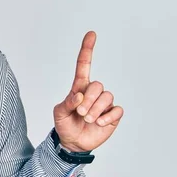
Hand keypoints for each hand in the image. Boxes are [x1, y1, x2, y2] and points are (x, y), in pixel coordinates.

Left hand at [53, 31, 123, 151]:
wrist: (73, 142)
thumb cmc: (64, 124)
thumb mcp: (59, 113)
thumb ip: (67, 103)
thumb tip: (79, 96)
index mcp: (79, 88)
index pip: (84, 66)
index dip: (87, 50)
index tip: (91, 34)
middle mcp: (93, 93)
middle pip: (98, 85)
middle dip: (89, 100)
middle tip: (80, 112)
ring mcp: (104, 104)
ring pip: (107, 97)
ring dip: (96, 110)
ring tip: (88, 120)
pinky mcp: (112, 115)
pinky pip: (117, 110)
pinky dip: (107, 117)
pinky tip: (100, 123)